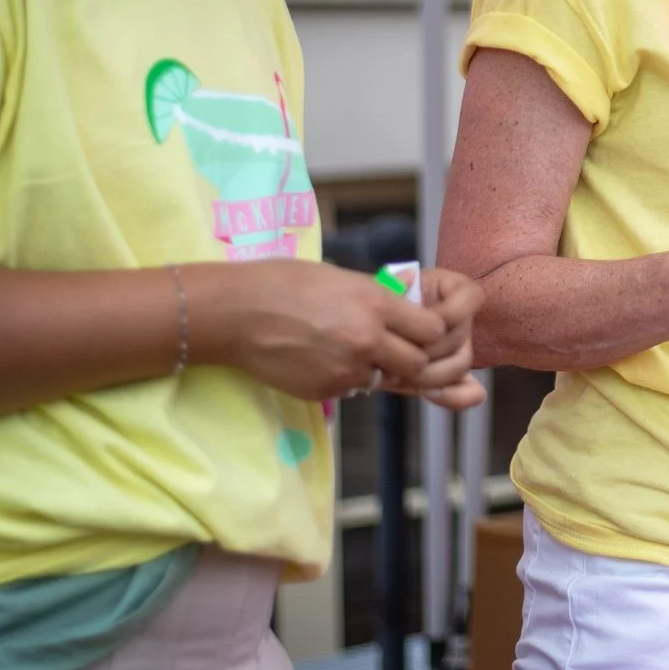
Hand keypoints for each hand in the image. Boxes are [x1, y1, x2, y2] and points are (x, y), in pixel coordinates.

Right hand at [185, 261, 453, 402]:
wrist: (235, 312)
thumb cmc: (285, 283)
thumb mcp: (341, 279)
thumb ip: (377, 299)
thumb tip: (404, 308)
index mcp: (376, 304)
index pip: (432, 330)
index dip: (429, 332)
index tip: (417, 329)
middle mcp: (368, 339)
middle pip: (417, 363)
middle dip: (410, 358)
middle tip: (392, 348)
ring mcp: (346, 369)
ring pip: (384, 379)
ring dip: (377, 370)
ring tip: (349, 351)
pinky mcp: (325, 390)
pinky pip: (351, 389)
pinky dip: (346, 379)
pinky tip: (322, 360)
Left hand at [381, 268, 485, 409]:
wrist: (352, 338)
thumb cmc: (367, 309)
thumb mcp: (381, 293)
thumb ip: (398, 287)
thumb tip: (411, 277)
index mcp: (448, 291)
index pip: (471, 298)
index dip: (450, 313)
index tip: (419, 320)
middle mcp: (460, 320)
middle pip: (461, 337)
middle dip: (428, 349)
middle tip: (395, 355)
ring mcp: (458, 350)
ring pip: (460, 365)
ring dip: (430, 373)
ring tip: (398, 374)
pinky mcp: (454, 379)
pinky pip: (469, 391)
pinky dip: (455, 397)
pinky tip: (431, 395)